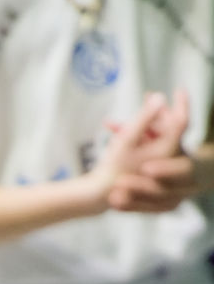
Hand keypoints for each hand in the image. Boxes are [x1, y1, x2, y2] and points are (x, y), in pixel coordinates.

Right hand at [102, 89, 190, 211]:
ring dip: (138, 125)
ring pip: (153, 135)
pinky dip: (132, 136)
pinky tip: (112, 131)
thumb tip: (160, 97)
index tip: (178, 89)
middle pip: (166, 127)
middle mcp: (166, 156)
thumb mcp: (128, 138)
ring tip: (113, 123)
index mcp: (167, 149)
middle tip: (146, 97)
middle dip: (153, 112)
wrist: (101, 194)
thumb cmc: (114, 167)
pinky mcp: (146, 166)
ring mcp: (157, 162)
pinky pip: (145, 145)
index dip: (182, 103)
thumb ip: (144, 117)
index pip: (181, 121)